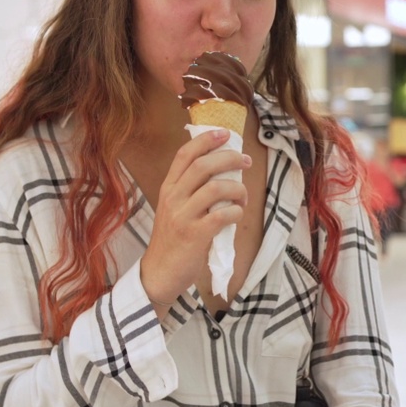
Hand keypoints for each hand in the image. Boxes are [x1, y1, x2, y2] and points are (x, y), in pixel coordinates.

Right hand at [141, 129, 250, 310]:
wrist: (160, 272)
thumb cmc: (173, 239)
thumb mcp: (174, 208)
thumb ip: (190, 190)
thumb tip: (222, 170)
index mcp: (168, 188)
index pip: (184, 155)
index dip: (205, 140)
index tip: (225, 133)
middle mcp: (173, 198)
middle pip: (202, 166)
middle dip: (228, 158)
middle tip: (245, 161)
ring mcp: (183, 217)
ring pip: (214, 189)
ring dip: (236, 189)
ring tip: (243, 196)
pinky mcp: (195, 235)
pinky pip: (222, 215)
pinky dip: (235, 211)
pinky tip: (237, 214)